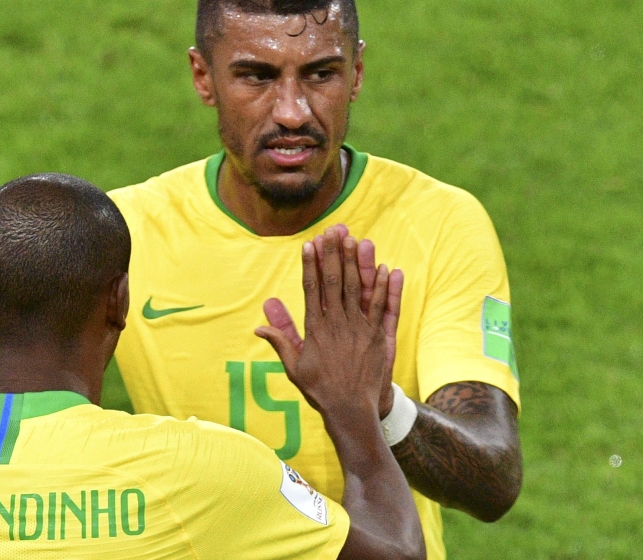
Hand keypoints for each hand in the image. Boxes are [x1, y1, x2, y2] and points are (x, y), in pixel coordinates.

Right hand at [256, 227, 398, 419]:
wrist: (351, 410)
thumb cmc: (320, 390)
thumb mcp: (295, 367)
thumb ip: (281, 341)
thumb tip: (259, 324)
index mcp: (315, 329)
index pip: (312, 289)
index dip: (310, 265)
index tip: (309, 244)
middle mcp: (337, 324)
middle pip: (334, 282)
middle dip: (333, 254)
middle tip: (332, 231)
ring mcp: (358, 329)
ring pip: (357, 289)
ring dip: (355, 263)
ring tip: (354, 240)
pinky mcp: (376, 336)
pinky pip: (381, 307)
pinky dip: (382, 287)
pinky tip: (383, 267)